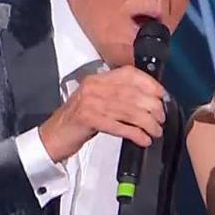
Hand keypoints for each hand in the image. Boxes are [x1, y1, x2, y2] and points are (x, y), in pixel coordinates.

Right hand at [39, 65, 164, 162]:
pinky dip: (136, 134)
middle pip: (133, 94)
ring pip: (129, 111)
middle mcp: (95, 87)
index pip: (130, 74)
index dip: (150, 84)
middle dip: (153, 107)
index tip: (162, 96)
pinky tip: (143, 139)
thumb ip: (118, 95)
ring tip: (155, 131)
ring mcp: (91, 102)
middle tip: (161, 119)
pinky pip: (120, 127)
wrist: (52, 135)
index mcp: (99, 79)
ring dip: (148, 123)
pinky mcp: (88, 120)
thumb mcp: (97, 100)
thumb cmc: (77, 120)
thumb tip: (148, 100)